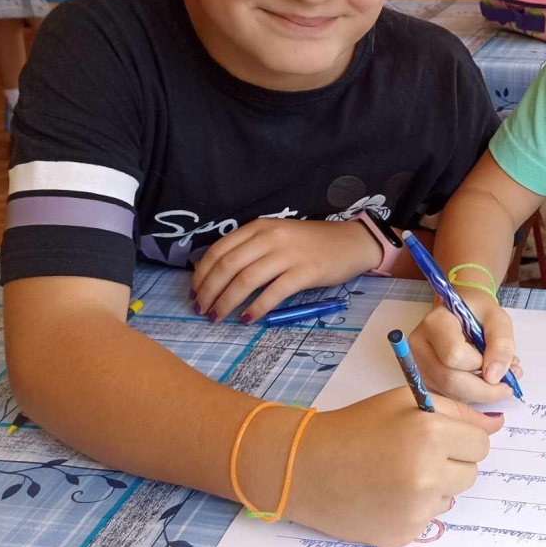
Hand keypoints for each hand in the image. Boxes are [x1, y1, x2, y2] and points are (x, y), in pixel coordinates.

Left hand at [191, 219, 380, 323]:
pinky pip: (273, 293)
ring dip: (226, 302)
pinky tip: (248, 319)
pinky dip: (256, 308)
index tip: (194, 293)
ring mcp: (288, 254)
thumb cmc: (311, 243)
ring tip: (218, 318)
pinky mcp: (305, 272)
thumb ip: (251, 248)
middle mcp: (270, 238)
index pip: (219, 250)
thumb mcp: (277, 235)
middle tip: (202, 310)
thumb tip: (218, 275)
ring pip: (245, 280)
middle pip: (228, 266)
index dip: (201, 274)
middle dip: (209, 292)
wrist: (351, 243)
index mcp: (259, 227)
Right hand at [291, 388, 502, 546]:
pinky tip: (386, 494)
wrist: (307, 467)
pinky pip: (428, 519)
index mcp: (429, 434)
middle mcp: (427, 475)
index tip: (440, 436)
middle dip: (450, 462)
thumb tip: (497, 425)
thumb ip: (455, 410)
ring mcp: (416, 510)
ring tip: (396, 472)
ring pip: (450, 497)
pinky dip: (414, 507)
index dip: (461, 437)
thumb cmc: (355, 428)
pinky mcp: (403, 534)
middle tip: (414, 453)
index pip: (480, 443)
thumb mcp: (404, 401)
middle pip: (470, 473)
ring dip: (433, 486)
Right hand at [410, 290, 522, 403]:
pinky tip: (484, 384)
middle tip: (508, 387)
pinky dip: (471, 396)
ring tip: (501, 381)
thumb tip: (494, 377)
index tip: (496, 359)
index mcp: (434, 323)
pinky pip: (448, 396)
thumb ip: (501, 343)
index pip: (455, 355)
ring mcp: (419, 364)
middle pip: (449, 380)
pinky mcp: (425, 379)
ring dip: (480, 394)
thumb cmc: (478, 310)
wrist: (461, 310)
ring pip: (450, 393)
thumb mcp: (497, 318)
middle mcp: (420, 345)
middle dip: (483, 390)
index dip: (479, 363)